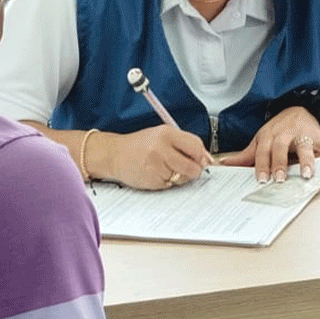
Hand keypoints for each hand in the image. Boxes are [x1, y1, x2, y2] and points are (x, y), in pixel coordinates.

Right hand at [98, 124, 214, 190]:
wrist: (114, 154)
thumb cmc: (139, 145)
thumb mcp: (162, 135)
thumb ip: (184, 143)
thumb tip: (205, 158)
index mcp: (167, 133)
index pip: (196, 145)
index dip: (202, 156)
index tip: (202, 160)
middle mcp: (161, 147)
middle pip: (193, 166)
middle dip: (194, 170)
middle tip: (186, 167)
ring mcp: (155, 164)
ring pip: (182, 178)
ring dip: (179, 177)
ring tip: (166, 168)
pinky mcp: (151, 179)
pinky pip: (170, 185)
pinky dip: (167, 182)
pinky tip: (157, 173)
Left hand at [218, 107, 319, 182]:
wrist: (298, 109)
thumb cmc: (277, 129)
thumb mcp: (260, 140)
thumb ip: (245, 155)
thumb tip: (224, 164)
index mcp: (269, 137)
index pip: (263, 151)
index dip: (261, 165)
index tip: (261, 179)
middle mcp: (284, 135)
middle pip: (281, 149)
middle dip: (279, 163)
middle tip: (279, 179)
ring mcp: (301, 135)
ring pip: (304, 147)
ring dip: (307, 161)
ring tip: (308, 174)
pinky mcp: (316, 136)